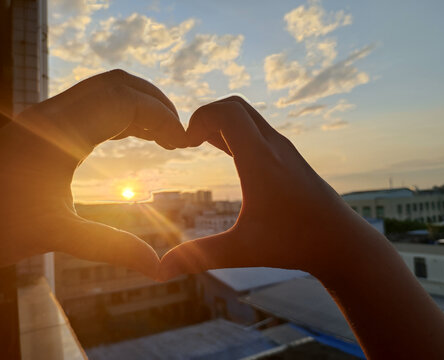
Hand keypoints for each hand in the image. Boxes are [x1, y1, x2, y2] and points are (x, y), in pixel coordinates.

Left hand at [0, 70, 185, 278]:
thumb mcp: (55, 235)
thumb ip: (111, 248)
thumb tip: (157, 268)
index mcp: (57, 134)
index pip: (123, 100)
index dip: (160, 116)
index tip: (183, 143)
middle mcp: (49, 114)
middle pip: (116, 84)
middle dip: (154, 103)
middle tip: (177, 136)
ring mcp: (43, 115)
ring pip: (102, 90)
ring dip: (138, 106)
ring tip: (162, 137)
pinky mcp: (41, 124)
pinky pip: (90, 103)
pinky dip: (119, 113)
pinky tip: (132, 136)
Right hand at [157, 97, 443, 358]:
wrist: (341, 241)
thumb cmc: (295, 244)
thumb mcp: (242, 250)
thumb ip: (199, 256)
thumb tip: (160, 271)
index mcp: (260, 160)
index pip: (226, 111)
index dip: (198, 117)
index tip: (183, 144)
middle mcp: (274, 147)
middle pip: (236, 106)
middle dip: (206, 115)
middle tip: (188, 141)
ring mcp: (284, 150)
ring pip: (249, 118)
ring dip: (222, 123)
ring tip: (199, 144)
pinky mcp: (290, 158)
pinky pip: (258, 131)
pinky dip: (237, 133)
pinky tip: (227, 154)